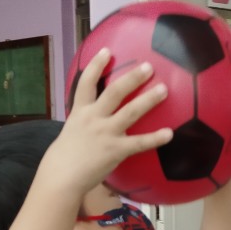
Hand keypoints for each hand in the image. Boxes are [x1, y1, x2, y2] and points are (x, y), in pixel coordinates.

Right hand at [46, 49, 172, 199]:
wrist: (61, 178)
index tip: (107, 51)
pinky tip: (169, 134)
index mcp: (80, 112)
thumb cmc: (63, 160)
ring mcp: (106, 133)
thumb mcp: (70, 134)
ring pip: (130, 111)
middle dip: (132, 77)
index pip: (86, 83)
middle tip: (148, 67)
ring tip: (163, 88)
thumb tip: (91, 125)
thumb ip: (82, 125)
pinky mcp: (116, 150)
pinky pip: (139, 143)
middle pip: (115, 91)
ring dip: (148, 99)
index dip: (97, 65)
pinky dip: (155, 138)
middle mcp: (94, 118)